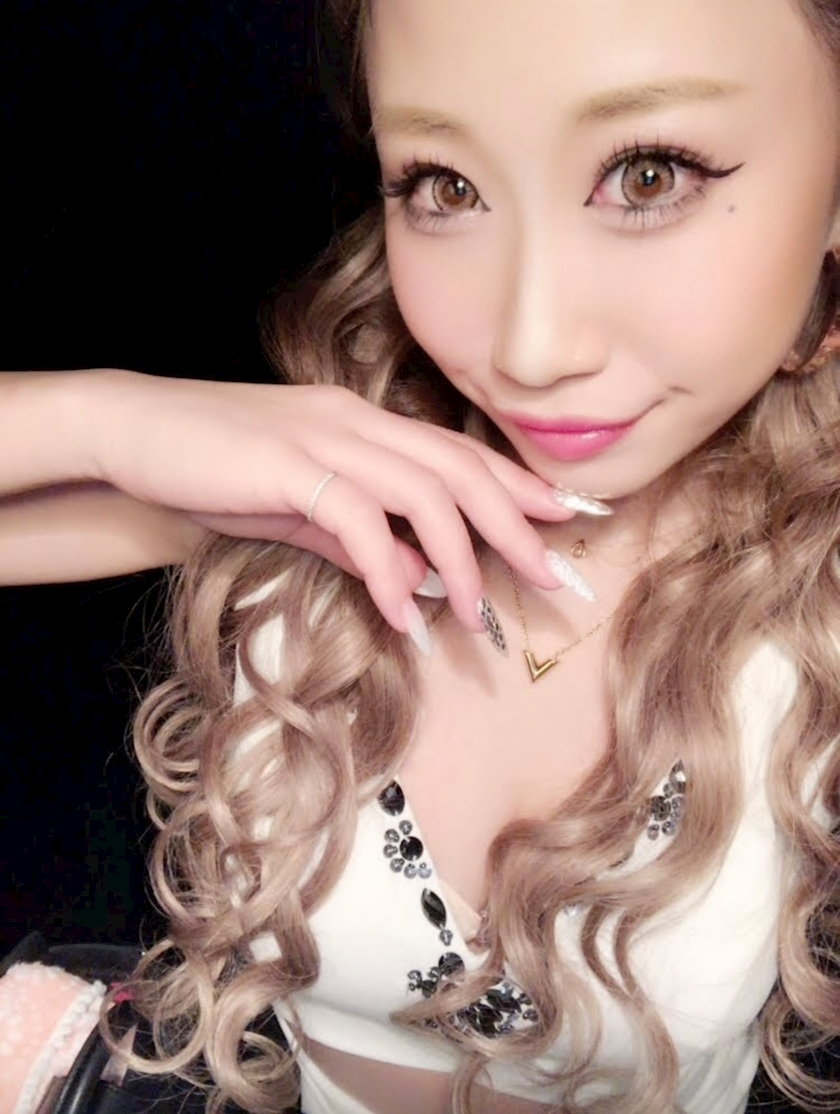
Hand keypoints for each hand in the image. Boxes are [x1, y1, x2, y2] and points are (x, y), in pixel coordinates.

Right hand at [86, 372, 576, 634]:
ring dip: (460, 556)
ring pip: (423, 491)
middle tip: (551, 575)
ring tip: (478, 614)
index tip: (564, 517)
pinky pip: (359, 521)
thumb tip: (411, 575)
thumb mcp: (297, 509)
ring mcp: (323, 437)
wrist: (134, 433)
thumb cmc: (215, 466)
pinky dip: (389, 572)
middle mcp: (356, 419)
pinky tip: (403, 614)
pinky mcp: (288, 465)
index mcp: (364, 421)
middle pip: (458, 466)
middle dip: (514, 522)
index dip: (516, 483)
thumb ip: (355, 539)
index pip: (456, 450)